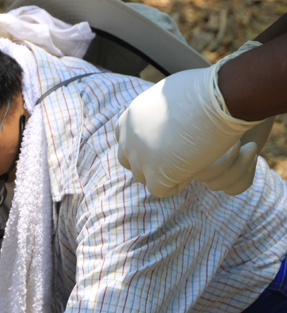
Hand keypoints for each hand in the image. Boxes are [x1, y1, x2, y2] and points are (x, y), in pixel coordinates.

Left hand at [115, 42, 263, 196]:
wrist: (221, 98)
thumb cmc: (202, 90)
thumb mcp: (166, 94)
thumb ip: (154, 112)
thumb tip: (160, 118)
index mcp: (129, 119)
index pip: (124, 140)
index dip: (143, 145)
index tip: (164, 142)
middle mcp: (128, 139)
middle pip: (129, 161)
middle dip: (149, 162)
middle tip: (176, 155)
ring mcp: (140, 158)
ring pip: (144, 177)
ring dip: (164, 172)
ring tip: (189, 158)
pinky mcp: (157, 174)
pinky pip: (160, 190)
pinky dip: (177, 183)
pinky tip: (193, 168)